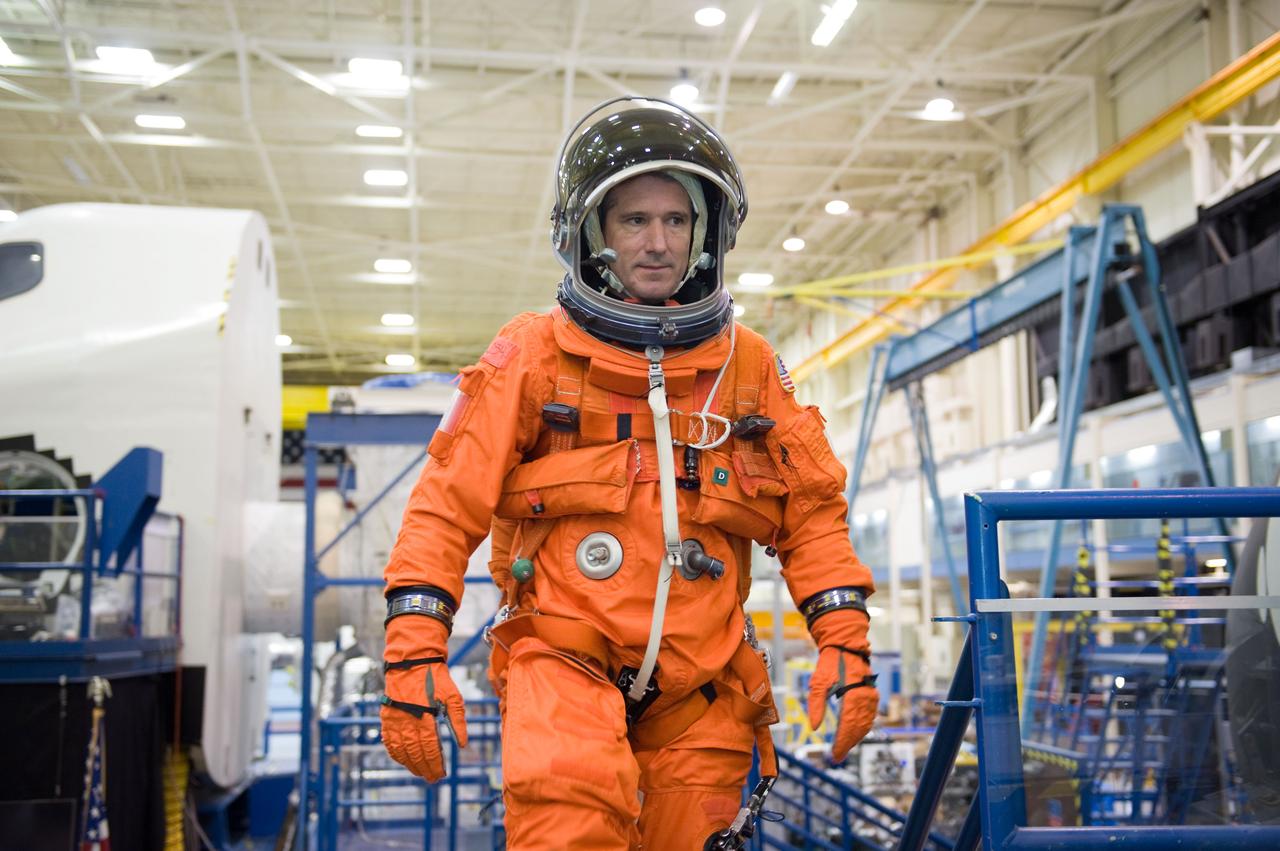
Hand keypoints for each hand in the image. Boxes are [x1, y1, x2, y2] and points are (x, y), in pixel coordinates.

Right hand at [381, 617, 467, 781]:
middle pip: (415, 753)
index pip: (430, 749)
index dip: (435, 764)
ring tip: (420, 773)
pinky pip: (389, 742)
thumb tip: (463, 744)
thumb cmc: (436, 678)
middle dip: (425, 768)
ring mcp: (395, 720)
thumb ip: (457, 721)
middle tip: (433, 779)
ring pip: (401, 751)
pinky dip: (395, 754)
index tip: (441, 774)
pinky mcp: (387, 717)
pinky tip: (403, 760)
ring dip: (411, 765)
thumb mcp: (453, 696)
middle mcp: (408, 721)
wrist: (412, 661)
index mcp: (426, 717)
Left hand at [805, 609, 878, 762]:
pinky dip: (861, 728)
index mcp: (853, 695)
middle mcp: (865, 697)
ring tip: (843, 749)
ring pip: (865, 724)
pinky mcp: (871, 693)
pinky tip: (853, 734)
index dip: (841, 743)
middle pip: (858, 728)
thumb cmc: (829, 662)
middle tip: (837, 757)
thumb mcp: (818, 682)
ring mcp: (870, 696)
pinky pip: (869, 716)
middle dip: (848, 744)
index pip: (848, 726)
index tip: (834, 755)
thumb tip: (814, 727)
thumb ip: (816, 705)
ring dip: (855, 738)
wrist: (845, 644)